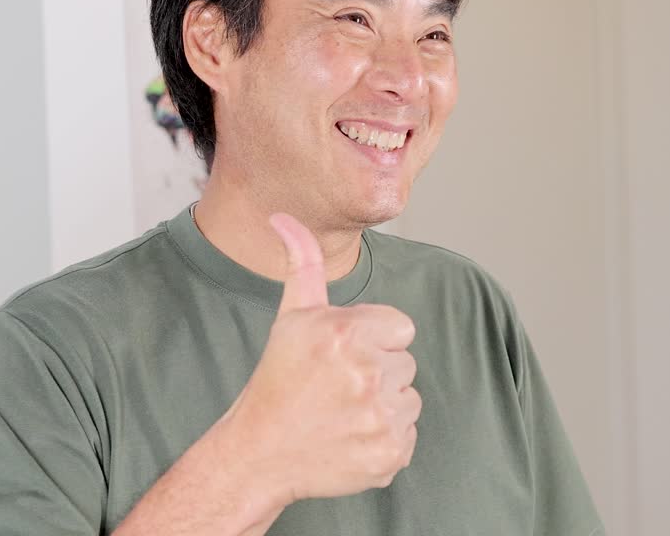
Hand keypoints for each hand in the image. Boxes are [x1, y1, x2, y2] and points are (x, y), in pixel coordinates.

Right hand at [219, 212, 420, 507]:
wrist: (260, 453)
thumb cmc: (278, 381)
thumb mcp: (291, 317)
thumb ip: (302, 263)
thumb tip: (282, 216)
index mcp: (346, 333)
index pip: (400, 327)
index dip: (372, 340)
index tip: (340, 357)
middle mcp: (367, 373)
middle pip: (404, 362)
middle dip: (376, 372)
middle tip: (335, 388)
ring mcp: (380, 416)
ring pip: (409, 398)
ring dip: (382, 405)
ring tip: (342, 412)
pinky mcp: (390, 452)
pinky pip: (408, 433)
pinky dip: (384, 438)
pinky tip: (350, 437)